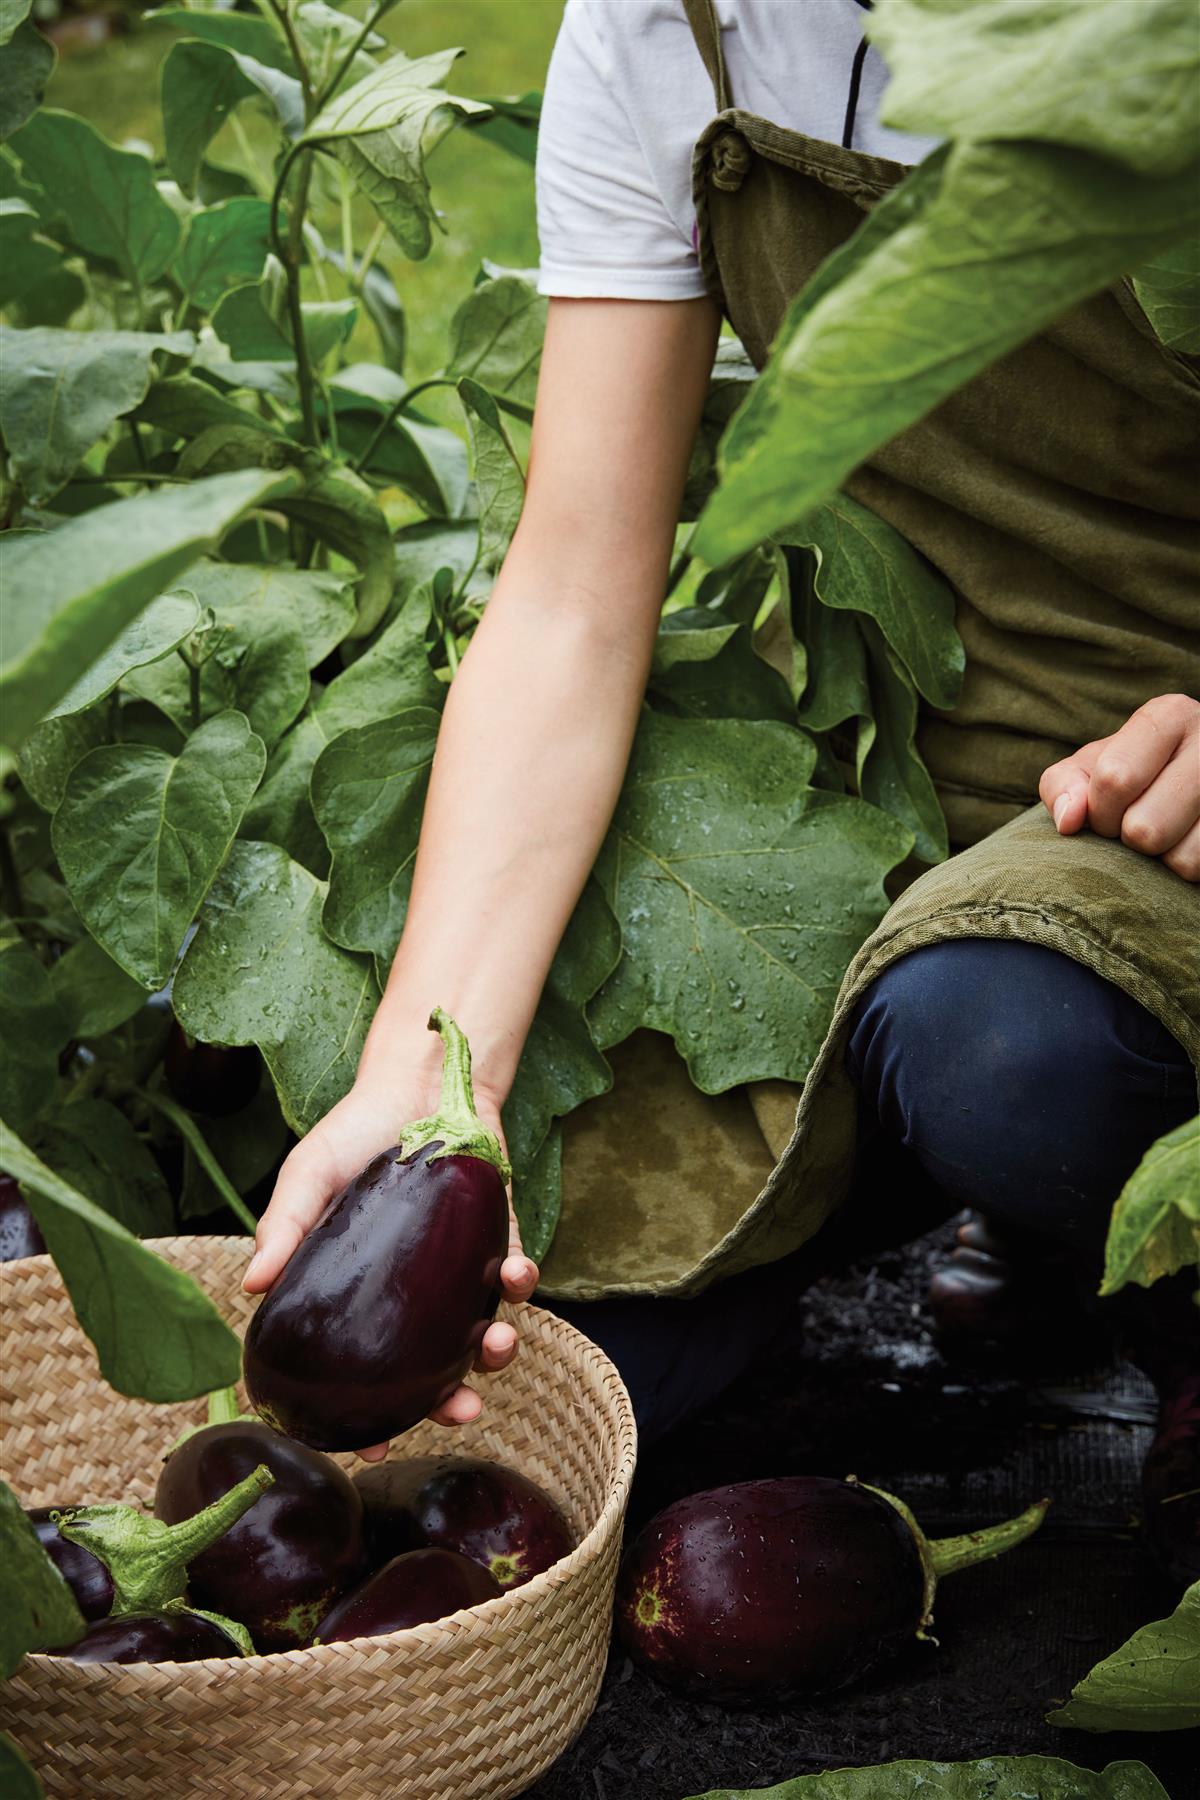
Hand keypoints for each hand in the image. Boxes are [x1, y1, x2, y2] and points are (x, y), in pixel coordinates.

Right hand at [241, 1066, 538, 1458]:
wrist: (418, 1083)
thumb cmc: (354, 1133)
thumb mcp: (308, 1175)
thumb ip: (284, 1227)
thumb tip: (252, 1287)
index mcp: (359, 1292)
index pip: (357, 1369)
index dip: (362, 1415)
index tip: (364, 1448)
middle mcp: (408, 1296)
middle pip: (429, 1368)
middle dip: (447, 1402)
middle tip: (461, 1414)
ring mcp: (453, 1273)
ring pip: (477, 1334)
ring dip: (493, 1352)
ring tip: (494, 1348)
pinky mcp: (495, 1241)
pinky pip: (512, 1276)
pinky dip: (517, 1281)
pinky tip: (513, 1275)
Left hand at [1039, 694, 1198, 880]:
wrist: (1193, 780)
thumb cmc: (1134, 773)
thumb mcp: (1092, 766)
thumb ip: (1064, 784)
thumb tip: (1068, 821)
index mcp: (1168, 717)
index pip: (1115, 779)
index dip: (1100, 813)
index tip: (1104, 813)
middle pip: (1145, 828)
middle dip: (1128, 839)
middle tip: (1137, 824)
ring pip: (1181, 857)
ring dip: (1161, 858)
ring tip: (1167, 831)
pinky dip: (1186, 869)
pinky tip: (1187, 841)